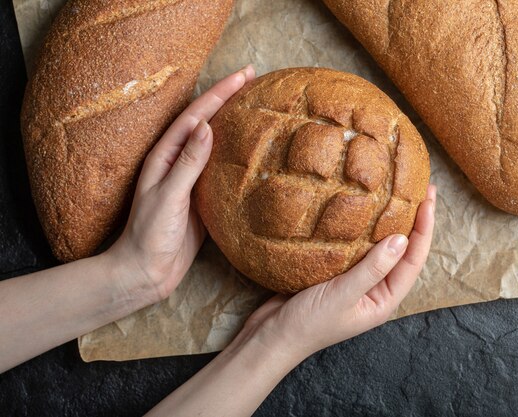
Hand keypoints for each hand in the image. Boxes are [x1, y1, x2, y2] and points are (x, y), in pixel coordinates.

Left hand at [105, 65, 255, 306]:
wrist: (145, 273)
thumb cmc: (148, 236)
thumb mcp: (168, 196)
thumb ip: (188, 163)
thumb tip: (207, 127)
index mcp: (165, 156)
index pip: (196, 116)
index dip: (220, 93)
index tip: (244, 75)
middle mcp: (178, 162)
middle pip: (206, 122)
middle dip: (228, 98)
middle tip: (254, 78)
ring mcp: (191, 180)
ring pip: (216, 144)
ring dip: (234, 123)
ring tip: (257, 105)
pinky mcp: (203, 199)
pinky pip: (222, 170)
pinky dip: (237, 155)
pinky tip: (252, 151)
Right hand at [232, 185, 436, 360]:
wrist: (271, 335)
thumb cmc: (308, 324)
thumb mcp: (343, 295)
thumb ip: (372, 268)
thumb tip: (401, 239)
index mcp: (383, 300)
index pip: (412, 261)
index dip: (423, 230)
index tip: (428, 201)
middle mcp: (373, 289)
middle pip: (401, 251)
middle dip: (412, 221)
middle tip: (422, 188)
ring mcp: (354, 279)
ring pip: (378, 246)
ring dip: (389, 221)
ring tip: (398, 192)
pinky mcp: (334, 271)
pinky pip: (355, 245)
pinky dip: (361, 227)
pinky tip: (361, 208)